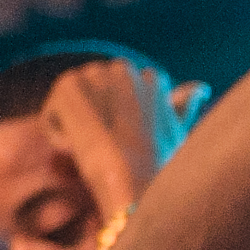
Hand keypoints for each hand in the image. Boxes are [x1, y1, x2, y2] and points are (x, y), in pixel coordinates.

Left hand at [38, 59, 206, 219]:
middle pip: (90, 97)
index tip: (123, 146)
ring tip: (95, 150)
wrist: (132, 181)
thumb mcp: (175, 136)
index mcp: (152, 78)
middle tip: (107, 150)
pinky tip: (77, 148)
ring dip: (75, 130)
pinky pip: (51, 111)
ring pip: (70, 105)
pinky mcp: (69, 83)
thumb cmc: (157, 167)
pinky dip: (58, 134)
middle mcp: (125, 67)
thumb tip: (199, 87)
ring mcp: (96, 72)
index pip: (117, 95)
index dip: (115, 126)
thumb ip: (181, 108)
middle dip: (93, 124)